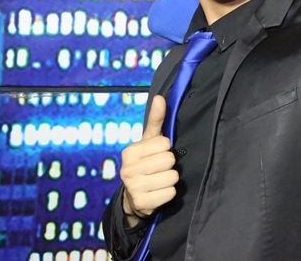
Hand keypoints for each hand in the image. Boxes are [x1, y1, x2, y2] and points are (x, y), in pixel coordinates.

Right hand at [119, 95, 178, 226]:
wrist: (134, 196)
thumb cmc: (146, 162)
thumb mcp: (150, 141)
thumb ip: (157, 120)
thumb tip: (160, 98)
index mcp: (130, 152)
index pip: (165, 143)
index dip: (166, 149)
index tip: (157, 154)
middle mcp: (128, 169)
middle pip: (169, 160)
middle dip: (169, 164)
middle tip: (159, 169)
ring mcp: (133, 187)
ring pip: (172, 177)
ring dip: (170, 180)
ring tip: (159, 180)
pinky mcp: (142, 203)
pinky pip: (170, 193)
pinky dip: (169, 193)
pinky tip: (159, 192)